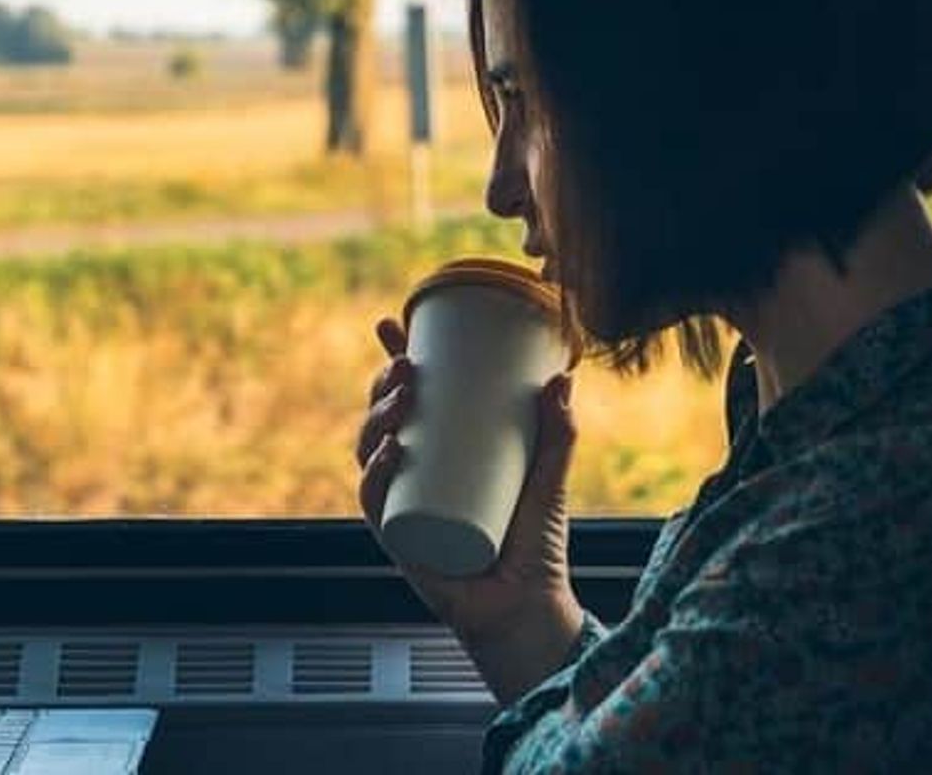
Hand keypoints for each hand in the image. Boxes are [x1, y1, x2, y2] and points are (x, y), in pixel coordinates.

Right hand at [356, 318, 585, 703]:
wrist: (528, 609)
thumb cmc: (534, 547)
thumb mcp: (547, 479)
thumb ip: (558, 434)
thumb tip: (562, 377)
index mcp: (439, 456)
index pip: (405, 400)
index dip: (391, 360)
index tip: (392, 322)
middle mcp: (413, 479)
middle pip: (380, 420)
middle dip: (382, 384)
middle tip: (405, 362)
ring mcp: (403, 507)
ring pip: (369, 453)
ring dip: (376, 417)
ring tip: (401, 396)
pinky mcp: (401, 540)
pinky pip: (376, 502)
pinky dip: (376, 473)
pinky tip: (390, 450)